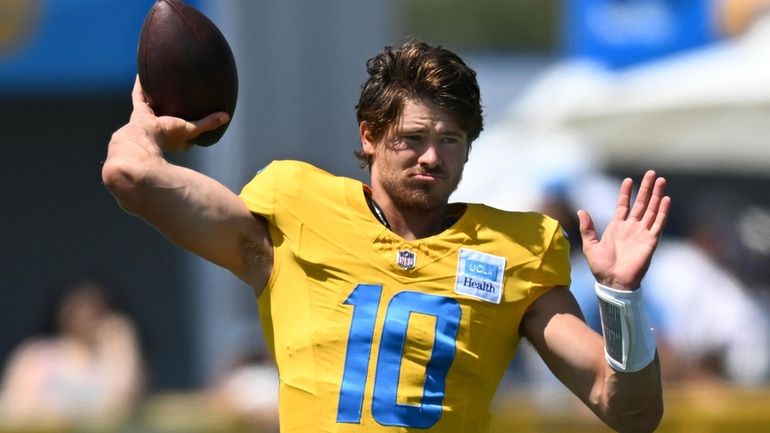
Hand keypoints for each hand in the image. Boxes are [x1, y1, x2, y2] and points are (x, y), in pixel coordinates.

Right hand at [128, 76, 228, 151]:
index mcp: (173, 139)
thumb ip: (207, 124)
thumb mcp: (191, 130)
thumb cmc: (166, 137)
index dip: (193, 129)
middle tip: (181, 98)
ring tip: (162, 84)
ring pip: (153, 106)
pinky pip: (139, 95)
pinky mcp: (138, 112)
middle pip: (169, 118)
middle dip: (174, 110)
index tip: (200, 120)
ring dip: (157, 96)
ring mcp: (148, 122)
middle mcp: (160, 131)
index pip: (185, 135)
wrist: (140, 140)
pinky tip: (143, 73)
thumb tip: (226, 117)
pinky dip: (141, 85)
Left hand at [577, 170, 670, 290]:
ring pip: (651, 210)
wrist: (613, 282)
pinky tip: (665, 199)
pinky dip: (662, 212)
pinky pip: (658, 224)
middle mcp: (631, 228)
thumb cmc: (601, 267)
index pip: (623, 205)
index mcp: (616, 227)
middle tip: (652, 173)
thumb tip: (581, 210)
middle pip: (641, 203)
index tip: (628, 180)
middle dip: (646, 188)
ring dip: (656, 195)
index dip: (626, 193)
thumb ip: (587, 228)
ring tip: (661, 180)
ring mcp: (642, 233)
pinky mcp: (650, 241)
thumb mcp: (589, 245)